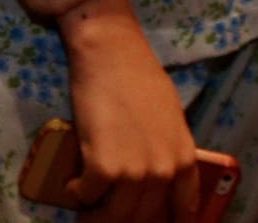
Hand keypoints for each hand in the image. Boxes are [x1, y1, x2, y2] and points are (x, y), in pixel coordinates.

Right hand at [61, 0, 201, 221]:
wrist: (111, 52)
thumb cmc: (138, 75)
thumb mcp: (169, 117)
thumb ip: (166, 150)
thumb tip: (154, 176)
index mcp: (183, 159)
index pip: (182, 211)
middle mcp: (164, 172)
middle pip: (143, 219)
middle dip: (122, 220)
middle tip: (105, 214)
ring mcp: (135, 173)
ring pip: (114, 216)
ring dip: (96, 216)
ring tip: (86, 208)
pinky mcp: (103, 168)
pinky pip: (87, 196)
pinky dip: (77, 193)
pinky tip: (74, 183)